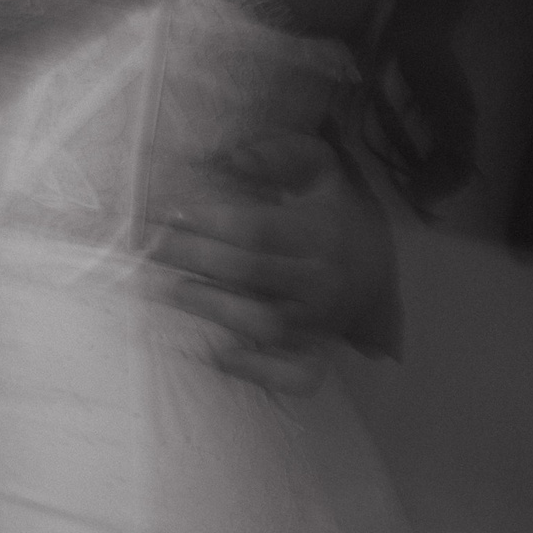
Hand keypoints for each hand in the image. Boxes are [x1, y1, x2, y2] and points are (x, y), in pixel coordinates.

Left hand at [145, 129, 398, 391]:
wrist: (380, 267)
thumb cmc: (337, 211)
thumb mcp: (319, 169)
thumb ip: (275, 157)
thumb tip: (225, 159)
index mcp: (323, 232)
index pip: (256, 228)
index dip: (210, 221)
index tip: (172, 212)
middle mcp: (323, 279)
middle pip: (250, 271)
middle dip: (195, 257)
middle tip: (152, 246)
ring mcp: (321, 321)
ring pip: (264, 320)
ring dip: (212, 306)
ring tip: (165, 287)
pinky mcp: (318, 352)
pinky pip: (293, 374)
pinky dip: (259, 371)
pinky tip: (219, 355)